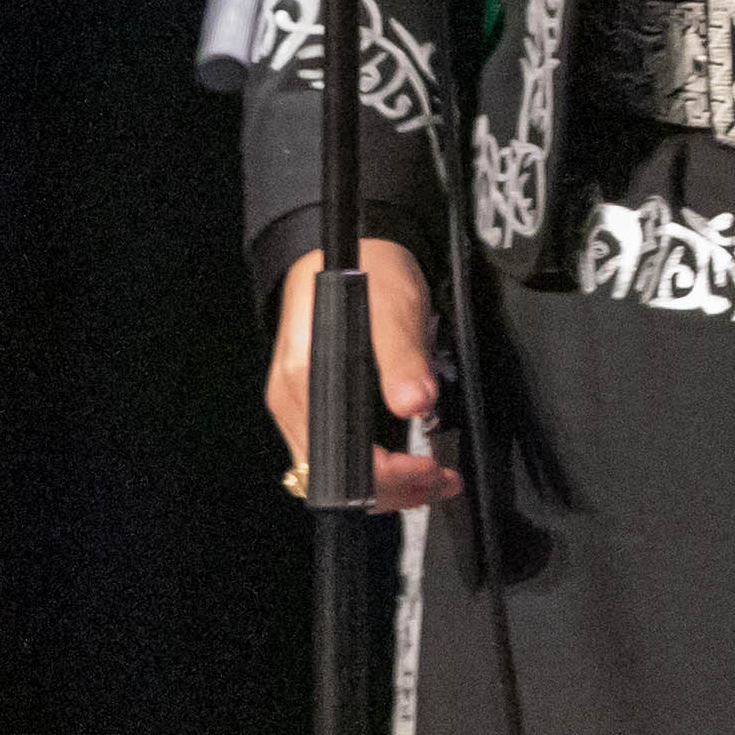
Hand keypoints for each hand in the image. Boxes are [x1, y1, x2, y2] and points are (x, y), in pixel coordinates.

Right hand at [264, 238, 461, 508]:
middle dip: (391, 490)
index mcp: (303, 380)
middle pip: (331, 476)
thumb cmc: (368, 270)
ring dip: (384, 483)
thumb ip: (402, 356)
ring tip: (432, 476)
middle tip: (442, 481)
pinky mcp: (310, 403)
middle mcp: (291, 400)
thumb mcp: (394, 306)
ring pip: (332, 471)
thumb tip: (416, 404)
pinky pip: (336, 453)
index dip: (389, 477)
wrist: (350, 244)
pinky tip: (405, 459)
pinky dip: (372, 465)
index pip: (339, 460)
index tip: (432, 471)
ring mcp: (297, 405)